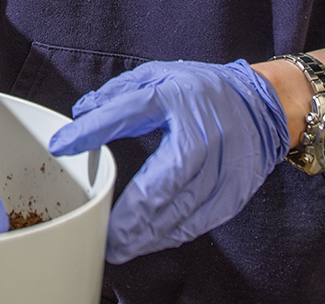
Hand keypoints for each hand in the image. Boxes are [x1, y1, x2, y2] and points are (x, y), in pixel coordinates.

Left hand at [48, 59, 290, 263]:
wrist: (262, 106)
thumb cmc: (204, 92)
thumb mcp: (160, 78)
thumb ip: (119, 94)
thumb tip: (82, 111)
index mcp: (176, 100)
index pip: (127, 114)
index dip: (92, 130)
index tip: (62, 146)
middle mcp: (199, 136)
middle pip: (158, 183)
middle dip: (127, 216)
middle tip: (101, 234)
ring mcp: (220, 168)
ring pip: (178, 212)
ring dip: (146, 235)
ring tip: (119, 246)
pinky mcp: (233, 192)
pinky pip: (198, 222)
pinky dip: (172, 235)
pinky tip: (152, 241)